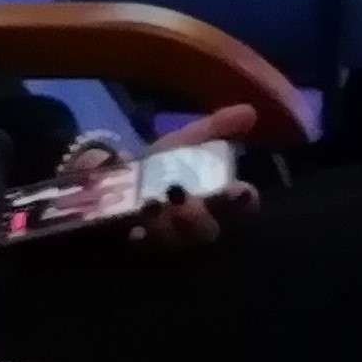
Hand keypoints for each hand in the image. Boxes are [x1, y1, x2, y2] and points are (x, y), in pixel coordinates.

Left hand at [124, 106, 260, 251]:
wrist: (111, 178)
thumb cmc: (161, 165)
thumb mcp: (186, 142)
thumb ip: (217, 128)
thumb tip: (249, 111)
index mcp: (214, 202)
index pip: (241, 209)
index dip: (243, 202)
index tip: (240, 190)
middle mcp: (194, 227)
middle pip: (206, 233)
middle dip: (199, 219)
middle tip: (185, 200)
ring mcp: (166, 242)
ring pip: (174, 244)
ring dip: (166, 226)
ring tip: (154, 204)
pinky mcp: (136, 250)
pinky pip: (141, 250)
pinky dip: (139, 237)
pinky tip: (133, 226)